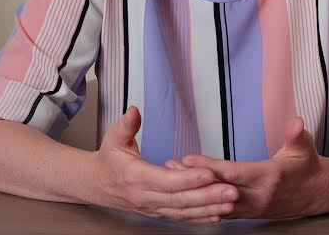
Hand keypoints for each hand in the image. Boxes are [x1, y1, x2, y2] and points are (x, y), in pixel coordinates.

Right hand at [90, 107, 238, 221]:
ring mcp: (152, 207)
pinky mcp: (158, 211)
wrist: (96, 183)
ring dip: (210, 208)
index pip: (166, 180)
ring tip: (231, 202)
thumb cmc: (108, 158)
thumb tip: (134, 111)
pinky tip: (218, 213)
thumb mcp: (113, 137)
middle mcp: (145, 197)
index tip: (209, 173)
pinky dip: (201, 217)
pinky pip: (182, 216)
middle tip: (232, 191)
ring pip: (184, 211)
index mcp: (135, 177)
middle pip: (180, 199)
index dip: (189, 178)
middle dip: (208, 196)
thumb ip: (126, 125)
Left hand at [169, 117, 328, 218]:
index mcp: (269, 177)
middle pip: (218, 189)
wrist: (317, 193)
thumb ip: (297, 135)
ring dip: (194, 191)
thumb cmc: (308, 166)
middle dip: (193, 179)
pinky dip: (204, 201)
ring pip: (216, 201)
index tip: (189, 158)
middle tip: (169, 168)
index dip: (210, 166)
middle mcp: (258, 196)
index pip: (233, 173)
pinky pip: (222, 209)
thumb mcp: (305, 147)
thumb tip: (297, 122)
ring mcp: (252, 207)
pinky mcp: (249, 212)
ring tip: (172, 177)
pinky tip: (189, 193)